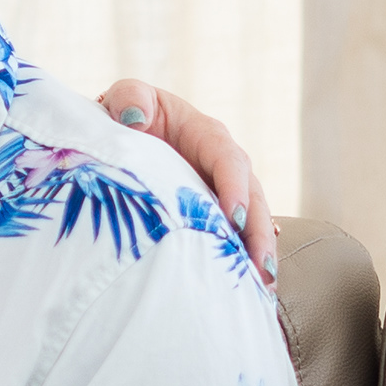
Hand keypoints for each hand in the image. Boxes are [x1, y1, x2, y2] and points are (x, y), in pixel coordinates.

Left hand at [98, 79, 277, 282]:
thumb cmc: (126, 112)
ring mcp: (222, 191)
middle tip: (260, 267)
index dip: (234, 187)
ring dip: (258, 253)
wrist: (123, 131)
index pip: (228, 159)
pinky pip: (236, 236)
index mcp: (206, 134)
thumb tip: (133, 117)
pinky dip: (244, 259)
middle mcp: (223, 164)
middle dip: (257, 232)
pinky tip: (252, 288)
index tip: (233, 218)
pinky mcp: (216, 214)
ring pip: (251, 221)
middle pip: (252, 197)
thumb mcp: (127, 97)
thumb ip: (130, 99)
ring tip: (263, 286)